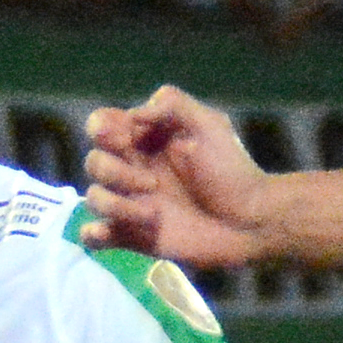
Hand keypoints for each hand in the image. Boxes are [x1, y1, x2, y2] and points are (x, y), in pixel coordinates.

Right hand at [78, 85, 269, 267]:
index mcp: (146, 140)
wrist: (250, 220)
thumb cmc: (232, 170)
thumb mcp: (209, 124)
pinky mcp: (133, 237)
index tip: (126, 137)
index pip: (101, 125)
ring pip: (94, 198)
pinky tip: (106, 232)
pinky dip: (92, 234)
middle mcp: (133, 169)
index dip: (103, 128)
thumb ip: (172, 105)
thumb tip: (133, 115)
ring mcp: (131, 204)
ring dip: (115, 204)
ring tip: (153, 214)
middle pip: (94, 162)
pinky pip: (94, 236)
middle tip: (153, 183)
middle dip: (115, 171)